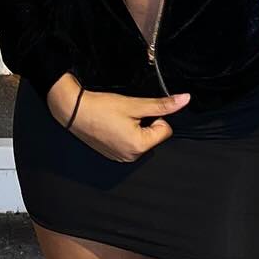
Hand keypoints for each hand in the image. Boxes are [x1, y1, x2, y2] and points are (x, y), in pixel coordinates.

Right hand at [46, 74, 190, 161]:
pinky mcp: (113, 155)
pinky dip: (125, 134)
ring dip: (135, 129)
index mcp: (139, 146)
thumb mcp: (135, 104)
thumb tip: (184, 100)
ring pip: (142, 139)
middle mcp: (131, 156)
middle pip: (154, 136)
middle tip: (126, 115)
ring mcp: (121, 158)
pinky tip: (112, 126)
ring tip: (118, 120)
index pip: (165, 130)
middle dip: (145, 124)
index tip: (138, 111)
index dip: (155, 117)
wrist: (73, 111)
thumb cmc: (101, 107)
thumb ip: (162, 105)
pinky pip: (129, 144)